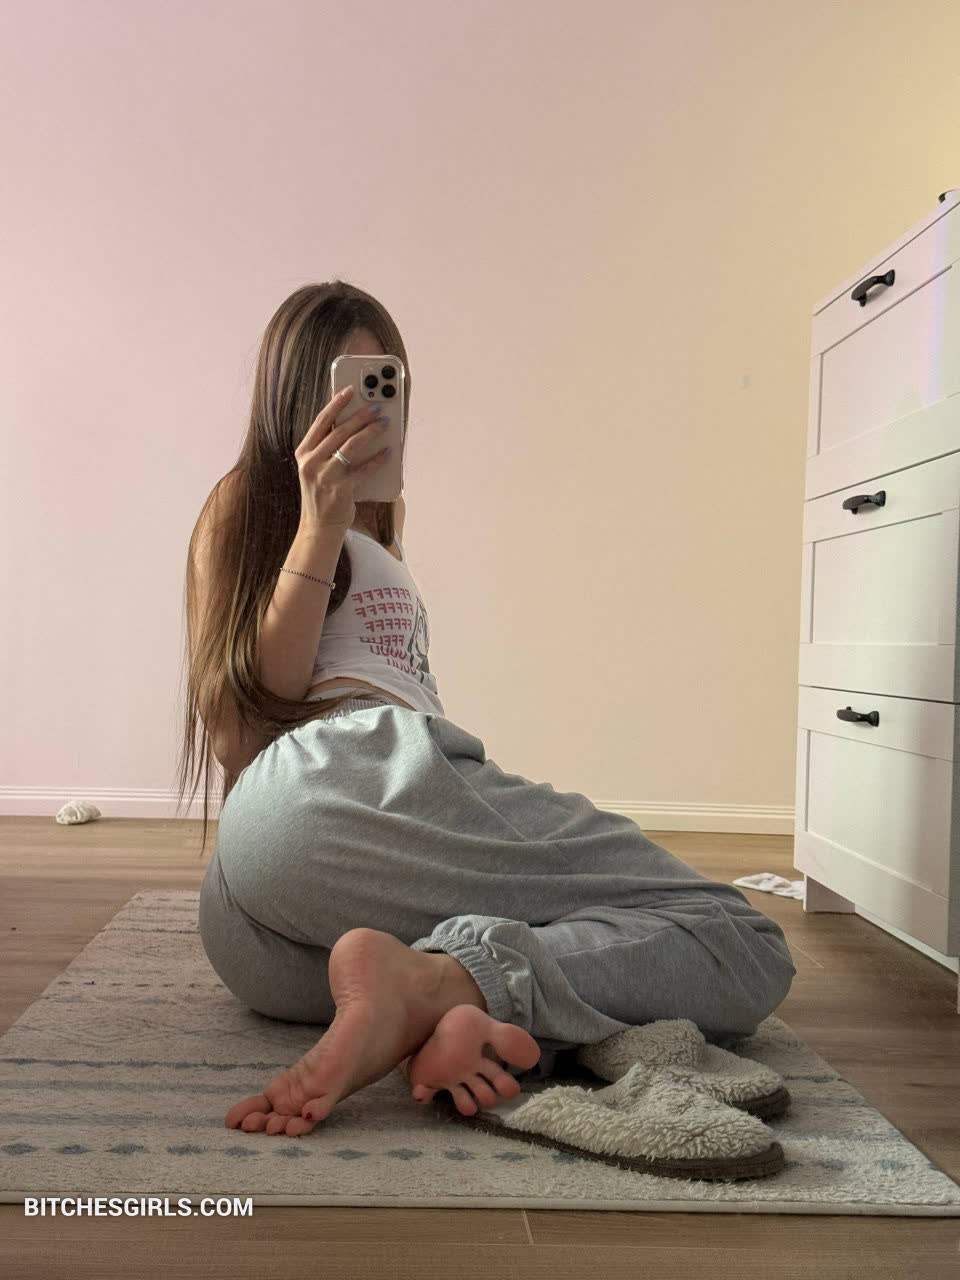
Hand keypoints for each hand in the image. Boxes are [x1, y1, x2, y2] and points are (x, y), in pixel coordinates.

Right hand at [294, 386, 391, 529]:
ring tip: (384, 424)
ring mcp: (325, 476)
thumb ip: (328, 447)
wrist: (319, 526)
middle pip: (339, 431)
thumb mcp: (317, 467)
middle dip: (360, 416)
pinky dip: (377, 460)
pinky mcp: (341, 489)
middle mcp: (311, 462)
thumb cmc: (322, 493)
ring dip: (370, 432)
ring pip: (351, 446)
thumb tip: (354, 423)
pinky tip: (388, 452)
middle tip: (376, 407)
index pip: (320, 421)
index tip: (350, 390)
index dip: (336, 404)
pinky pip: (363, 469)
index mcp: (304, 452)